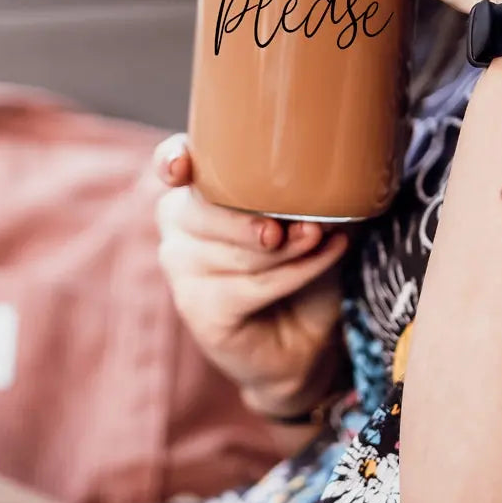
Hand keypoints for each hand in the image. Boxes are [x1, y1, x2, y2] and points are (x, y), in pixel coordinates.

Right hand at [153, 134, 349, 418]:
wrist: (304, 341)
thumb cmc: (300, 266)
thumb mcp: (306, 219)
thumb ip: (305, 195)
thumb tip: (330, 179)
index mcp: (195, 191)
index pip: (171, 164)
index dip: (172, 160)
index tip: (184, 168)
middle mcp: (178, 227)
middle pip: (203, 209)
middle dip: (253, 217)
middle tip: (305, 224)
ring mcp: (182, 271)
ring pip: (235, 251)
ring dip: (290, 248)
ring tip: (324, 239)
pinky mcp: (200, 310)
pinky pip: (251, 286)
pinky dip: (296, 272)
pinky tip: (327, 258)